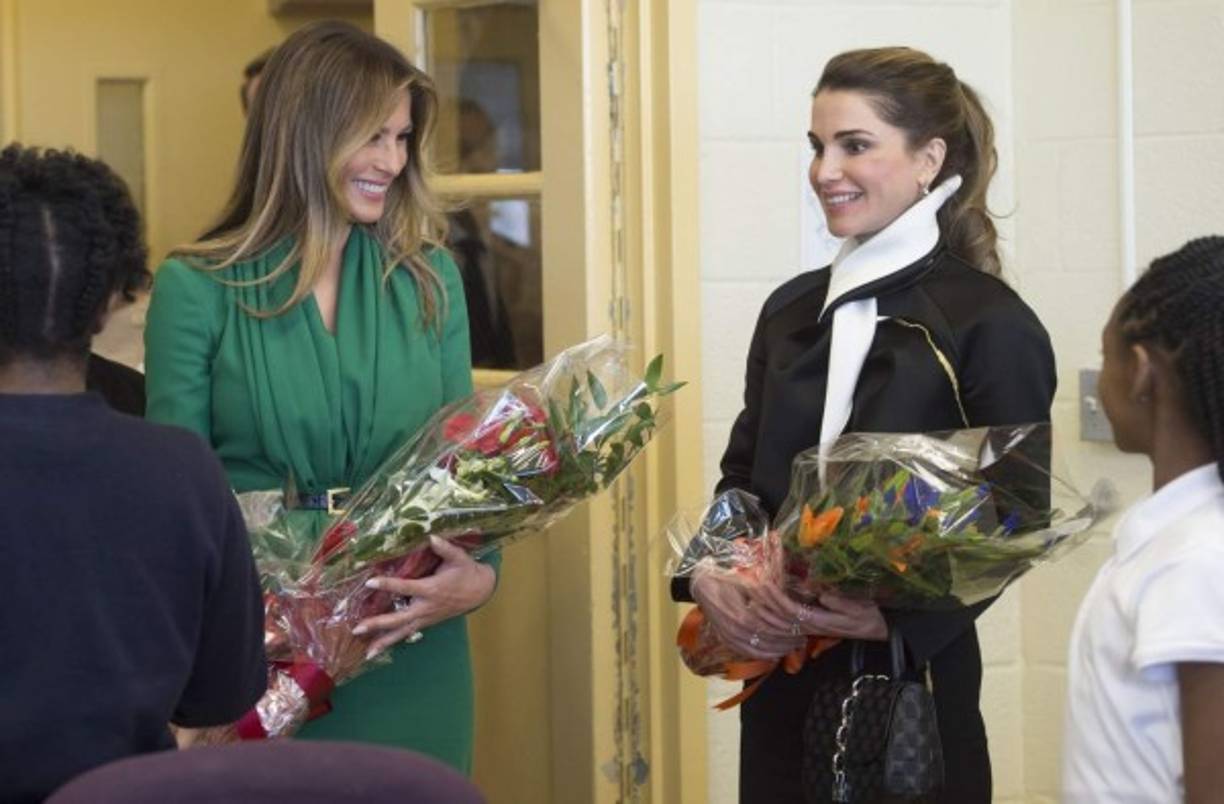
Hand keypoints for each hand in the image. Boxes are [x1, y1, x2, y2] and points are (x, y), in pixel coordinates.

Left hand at [354, 536, 495, 657]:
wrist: (480, 591)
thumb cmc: (466, 572)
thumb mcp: (459, 557)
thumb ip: (445, 548)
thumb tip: (431, 536)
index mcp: (431, 589)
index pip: (406, 587)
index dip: (388, 585)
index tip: (370, 582)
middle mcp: (426, 607)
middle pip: (399, 618)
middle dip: (379, 624)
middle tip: (358, 628)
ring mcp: (426, 618)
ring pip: (403, 632)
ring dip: (384, 641)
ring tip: (366, 652)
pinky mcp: (426, 622)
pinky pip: (407, 633)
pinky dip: (392, 641)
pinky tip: (377, 649)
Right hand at [691, 563, 804, 659]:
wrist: (704, 586)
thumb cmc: (728, 581)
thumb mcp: (748, 584)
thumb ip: (765, 596)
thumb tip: (787, 605)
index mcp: (742, 615)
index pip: (770, 629)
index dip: (787, 631)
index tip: (801, 629)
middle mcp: (735, 630)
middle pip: (767, 641)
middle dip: (786, 642)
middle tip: (802, 639)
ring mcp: (729, 637)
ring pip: (758, 650)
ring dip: (778, 650)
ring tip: (792, 647)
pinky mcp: (726, 640)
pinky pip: (747, 652)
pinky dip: (763, 655)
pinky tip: (775, 654)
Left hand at [755, 583, 886, 641]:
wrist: (877, 630)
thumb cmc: (869, 615)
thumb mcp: (861, 607)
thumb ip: (842, 602)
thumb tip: (822, 595)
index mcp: (819, 620)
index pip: (791, 610)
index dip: (776, 598)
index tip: (765, 583)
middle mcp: (810, 625)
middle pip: (780, 617)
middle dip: (765, 601)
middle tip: (751, 584)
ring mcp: (809, 627)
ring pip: (780, 622)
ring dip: (765, 607)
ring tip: (752, 592)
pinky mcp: (810, 624)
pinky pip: (786, 621)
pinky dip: (773, 612)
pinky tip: (764, 603)